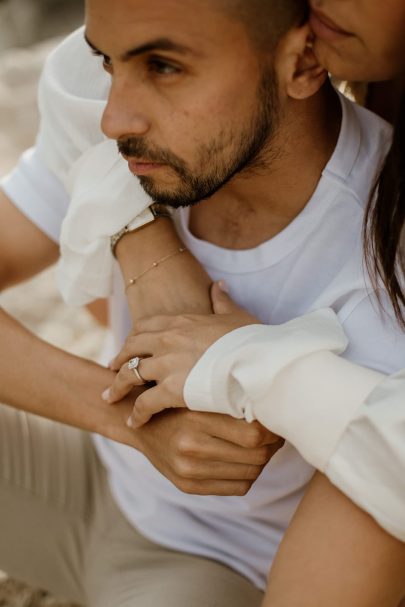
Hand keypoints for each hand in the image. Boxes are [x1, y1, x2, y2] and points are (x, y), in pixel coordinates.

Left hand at [105, 282, 258, 426]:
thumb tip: (218, 286)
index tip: (129, 346)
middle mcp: (168, 340)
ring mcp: (167, 365)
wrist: (258, 360)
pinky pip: (143, 403)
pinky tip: (133, 423)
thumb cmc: (252, 340)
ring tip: (110, 397)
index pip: (145, 327)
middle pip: (131, 348)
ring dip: (117, 387)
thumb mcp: (235, 315)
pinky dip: (135, 414)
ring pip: (130, 375)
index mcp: (181, 322)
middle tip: (111, 369)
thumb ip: (222, 301)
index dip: (133, 338)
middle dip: (118, 359)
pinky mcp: (171, 390)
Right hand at [132, 409, 282, 495]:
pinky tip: (245, 461)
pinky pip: (238, 488)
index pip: (252, 434)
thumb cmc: (179, 405)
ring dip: (263, 461)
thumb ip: (228, 403)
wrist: (142, 427)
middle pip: (255, 455)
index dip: (270, 430)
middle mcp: (190, 445)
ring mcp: (188, 470)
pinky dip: (249, 475)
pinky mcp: (188, 486)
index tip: (273, 419)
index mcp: (196, 417)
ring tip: (262, 447)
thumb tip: (272, 412)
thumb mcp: (199, 396)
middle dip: (272, 446)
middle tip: (275, 434)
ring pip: (250, 473)